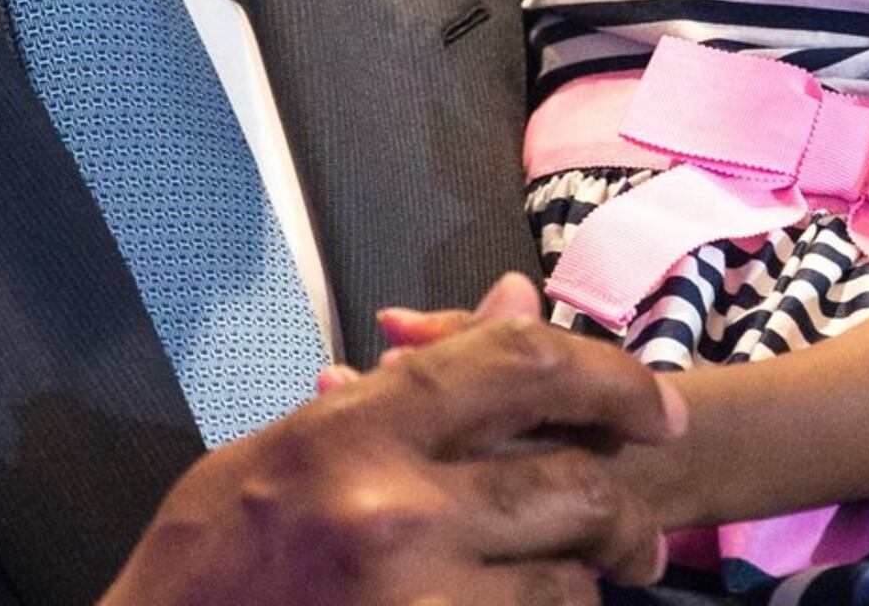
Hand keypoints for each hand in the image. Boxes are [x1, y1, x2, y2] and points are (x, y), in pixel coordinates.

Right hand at [105, 277, 686, 605]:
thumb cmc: (212, 563)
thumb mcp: (290, 447)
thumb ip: (411, 379)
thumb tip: (521, 294)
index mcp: (355, 434)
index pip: (521, 365)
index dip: (611, 377)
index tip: (656, 406)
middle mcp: (394, 514)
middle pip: (576, 488)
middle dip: (621, 512)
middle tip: (637, 535)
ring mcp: (417, 605)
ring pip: (566, 587)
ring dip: (571, 588)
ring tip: (549, 587)